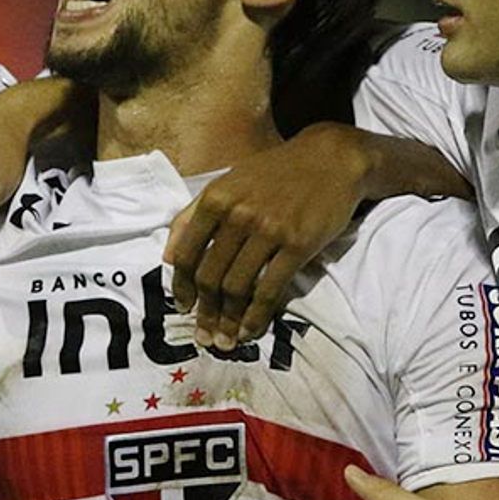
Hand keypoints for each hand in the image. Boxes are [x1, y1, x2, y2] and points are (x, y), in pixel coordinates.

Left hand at [165, 122, 370, 347]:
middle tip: (204, 336)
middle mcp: (237, 215)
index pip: (188, 254)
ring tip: (226, 341)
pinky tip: (250, 330)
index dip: (182, 287)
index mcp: (215, 199)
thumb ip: (193, 215)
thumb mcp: (228, 182)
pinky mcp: (297, 245)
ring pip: (237, 288)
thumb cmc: (274, 173)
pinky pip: (270, 290)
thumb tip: (169, 256)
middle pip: (211, 277)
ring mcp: (268, 230)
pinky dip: (256, 316)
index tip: (182, 308)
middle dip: (205, 313)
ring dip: (228, 321)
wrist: (329, 158)